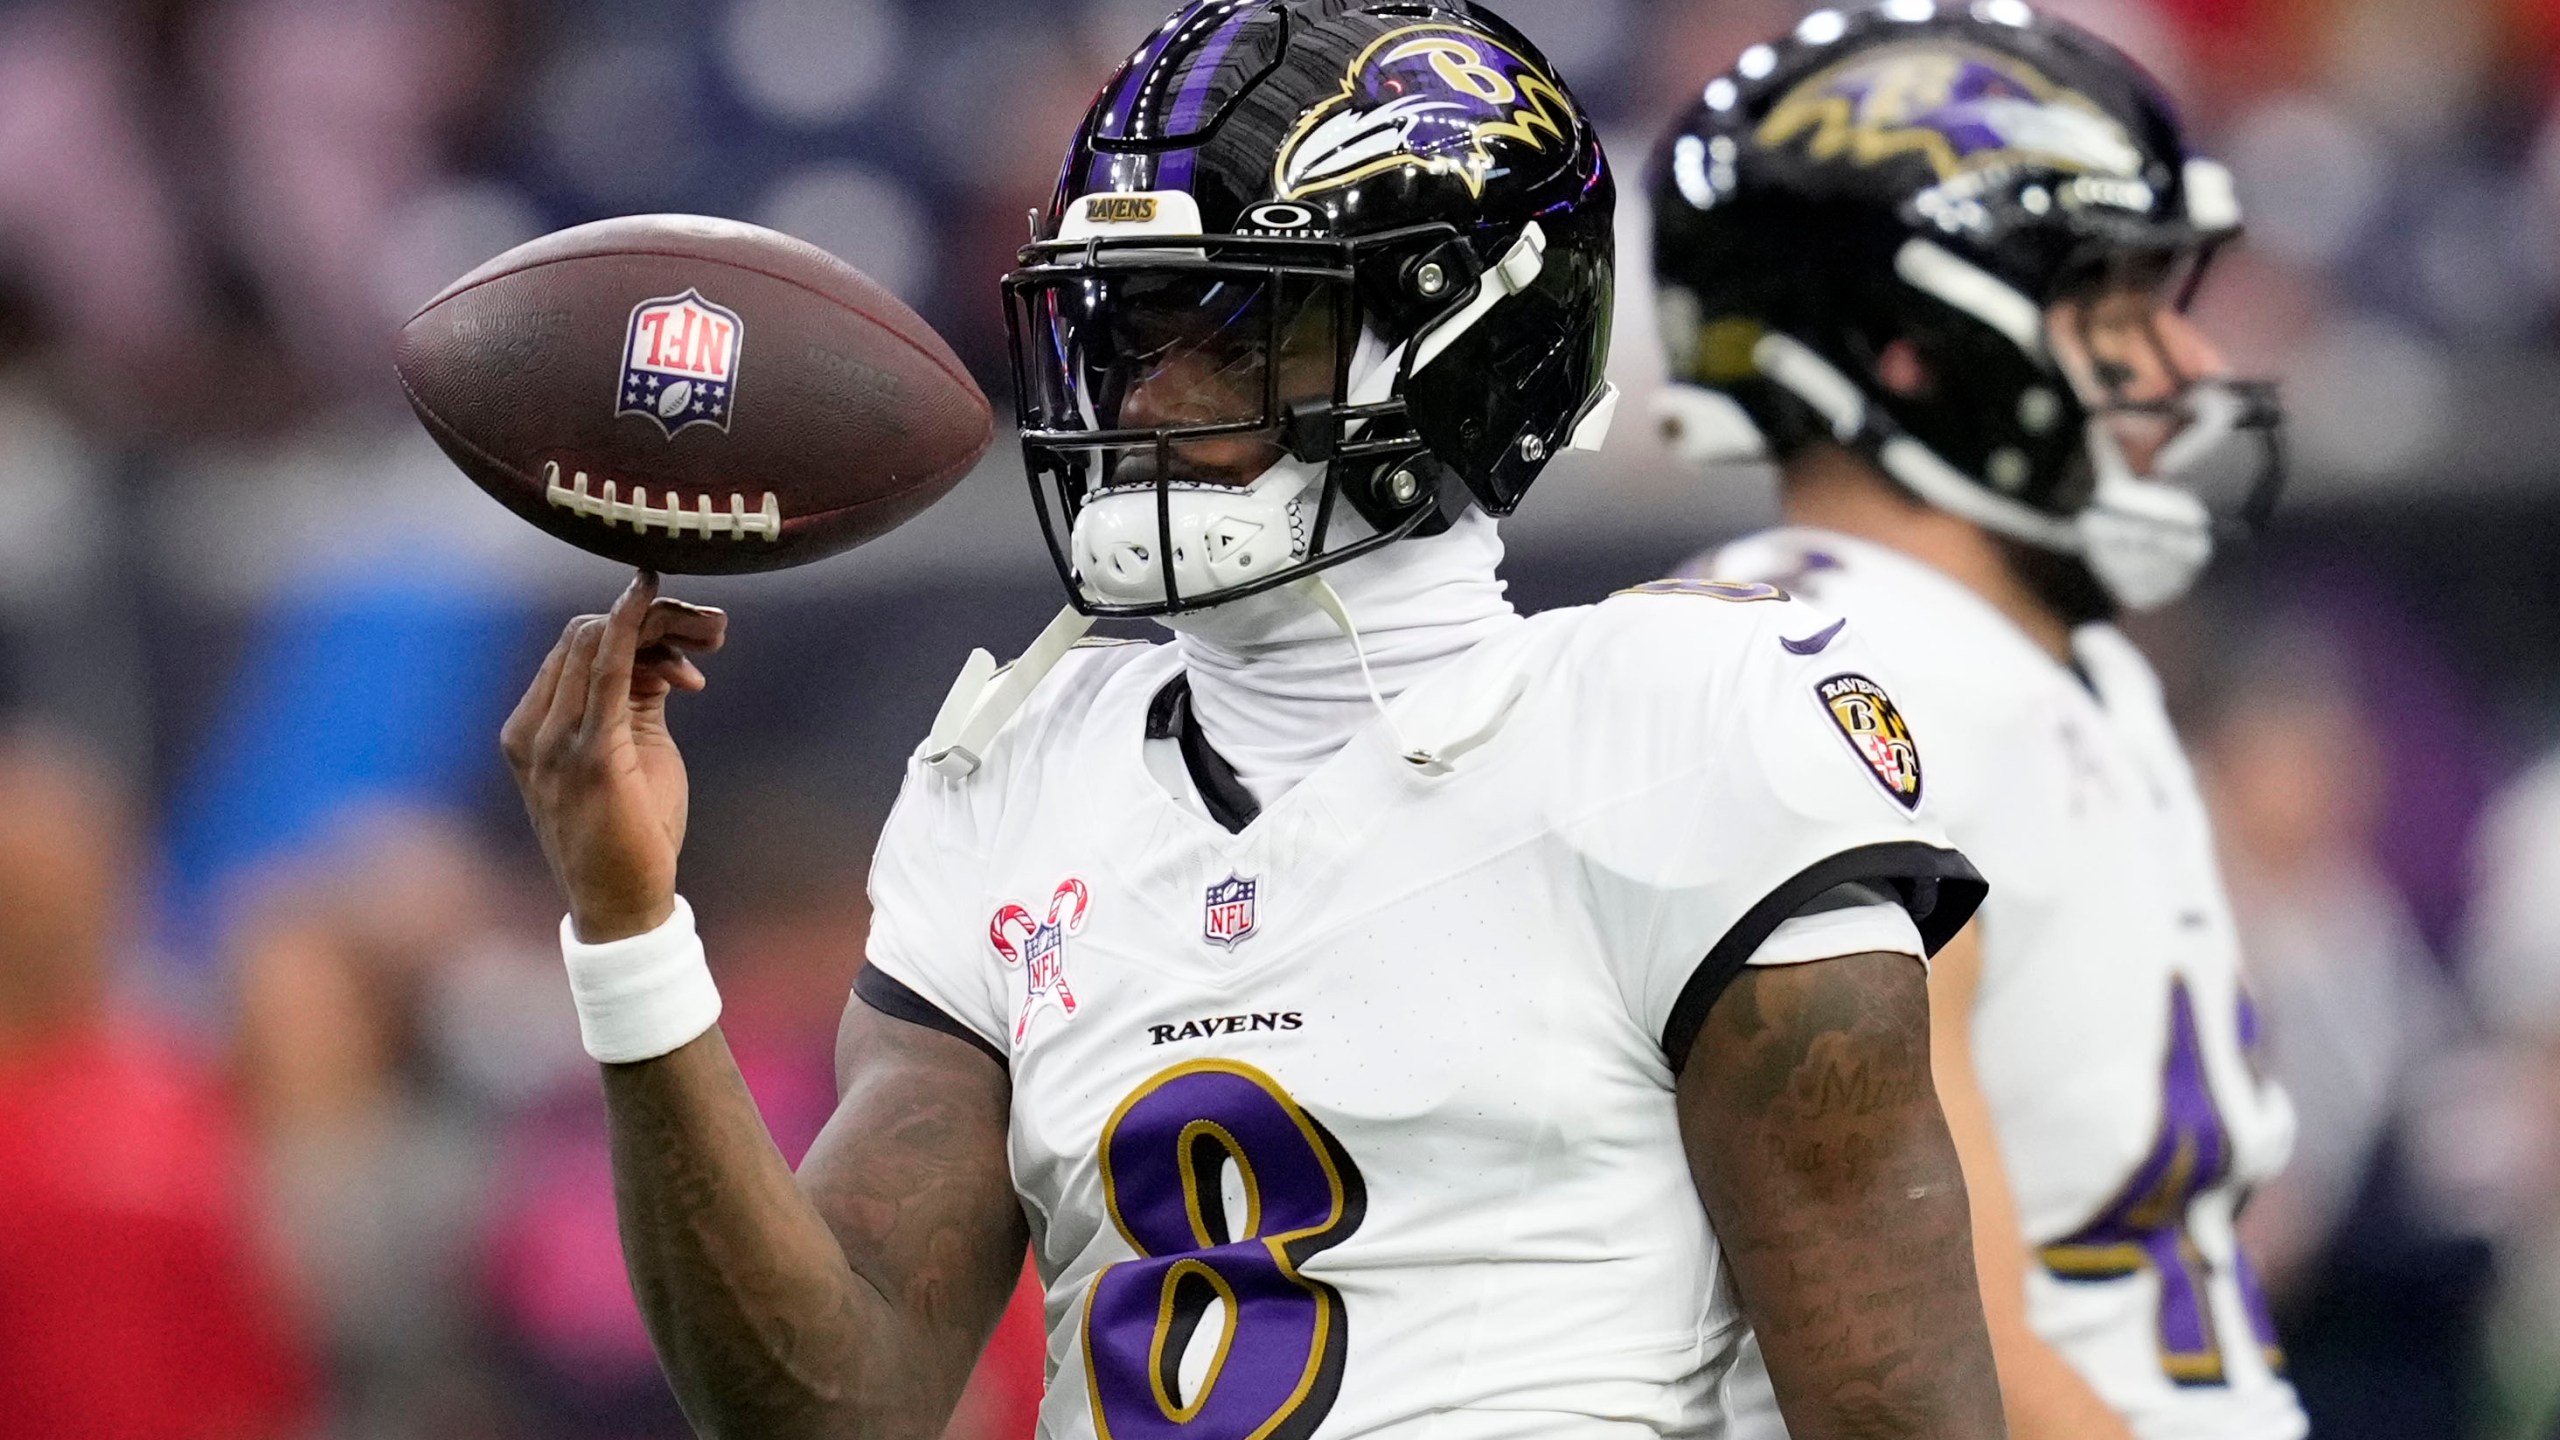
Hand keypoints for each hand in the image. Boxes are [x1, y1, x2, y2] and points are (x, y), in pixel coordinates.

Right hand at [502, 571, 727, 942]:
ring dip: (660, 622)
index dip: (629, 627)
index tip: (689, 641)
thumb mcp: (628, 755)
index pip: (571, 648)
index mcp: (530, 729)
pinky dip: (629, 627)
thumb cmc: (629, 835)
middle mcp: (531, 730)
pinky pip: (606, 671)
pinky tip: (650, 596)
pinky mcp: (590, 755)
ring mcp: (553, 743)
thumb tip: (654, 655)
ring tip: (714, 635)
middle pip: (583, 635)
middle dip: (651, 617)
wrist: (624, 907)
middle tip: (713, 629)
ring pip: (595, 641)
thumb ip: (631, 702)